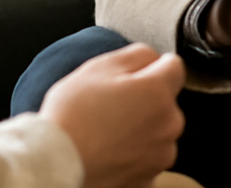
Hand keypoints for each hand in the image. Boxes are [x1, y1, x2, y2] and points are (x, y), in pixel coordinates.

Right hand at [40, 44, 185, 187]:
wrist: (55, 164)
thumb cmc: (72, 116)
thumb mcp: (99, 67)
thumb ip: (136, 55)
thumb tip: (153, 57)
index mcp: (158, 92)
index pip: (174, 66)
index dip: (152, 66)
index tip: (136, 74)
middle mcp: (168, 125)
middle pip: (165, 102)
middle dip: (145, 100)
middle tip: (111, 105)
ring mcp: (161, 155)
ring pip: (157, 132)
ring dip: (140, 129)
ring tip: (106, 132)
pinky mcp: (149, 179)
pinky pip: (146, 157)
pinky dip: (132, 155)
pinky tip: (108, 151)